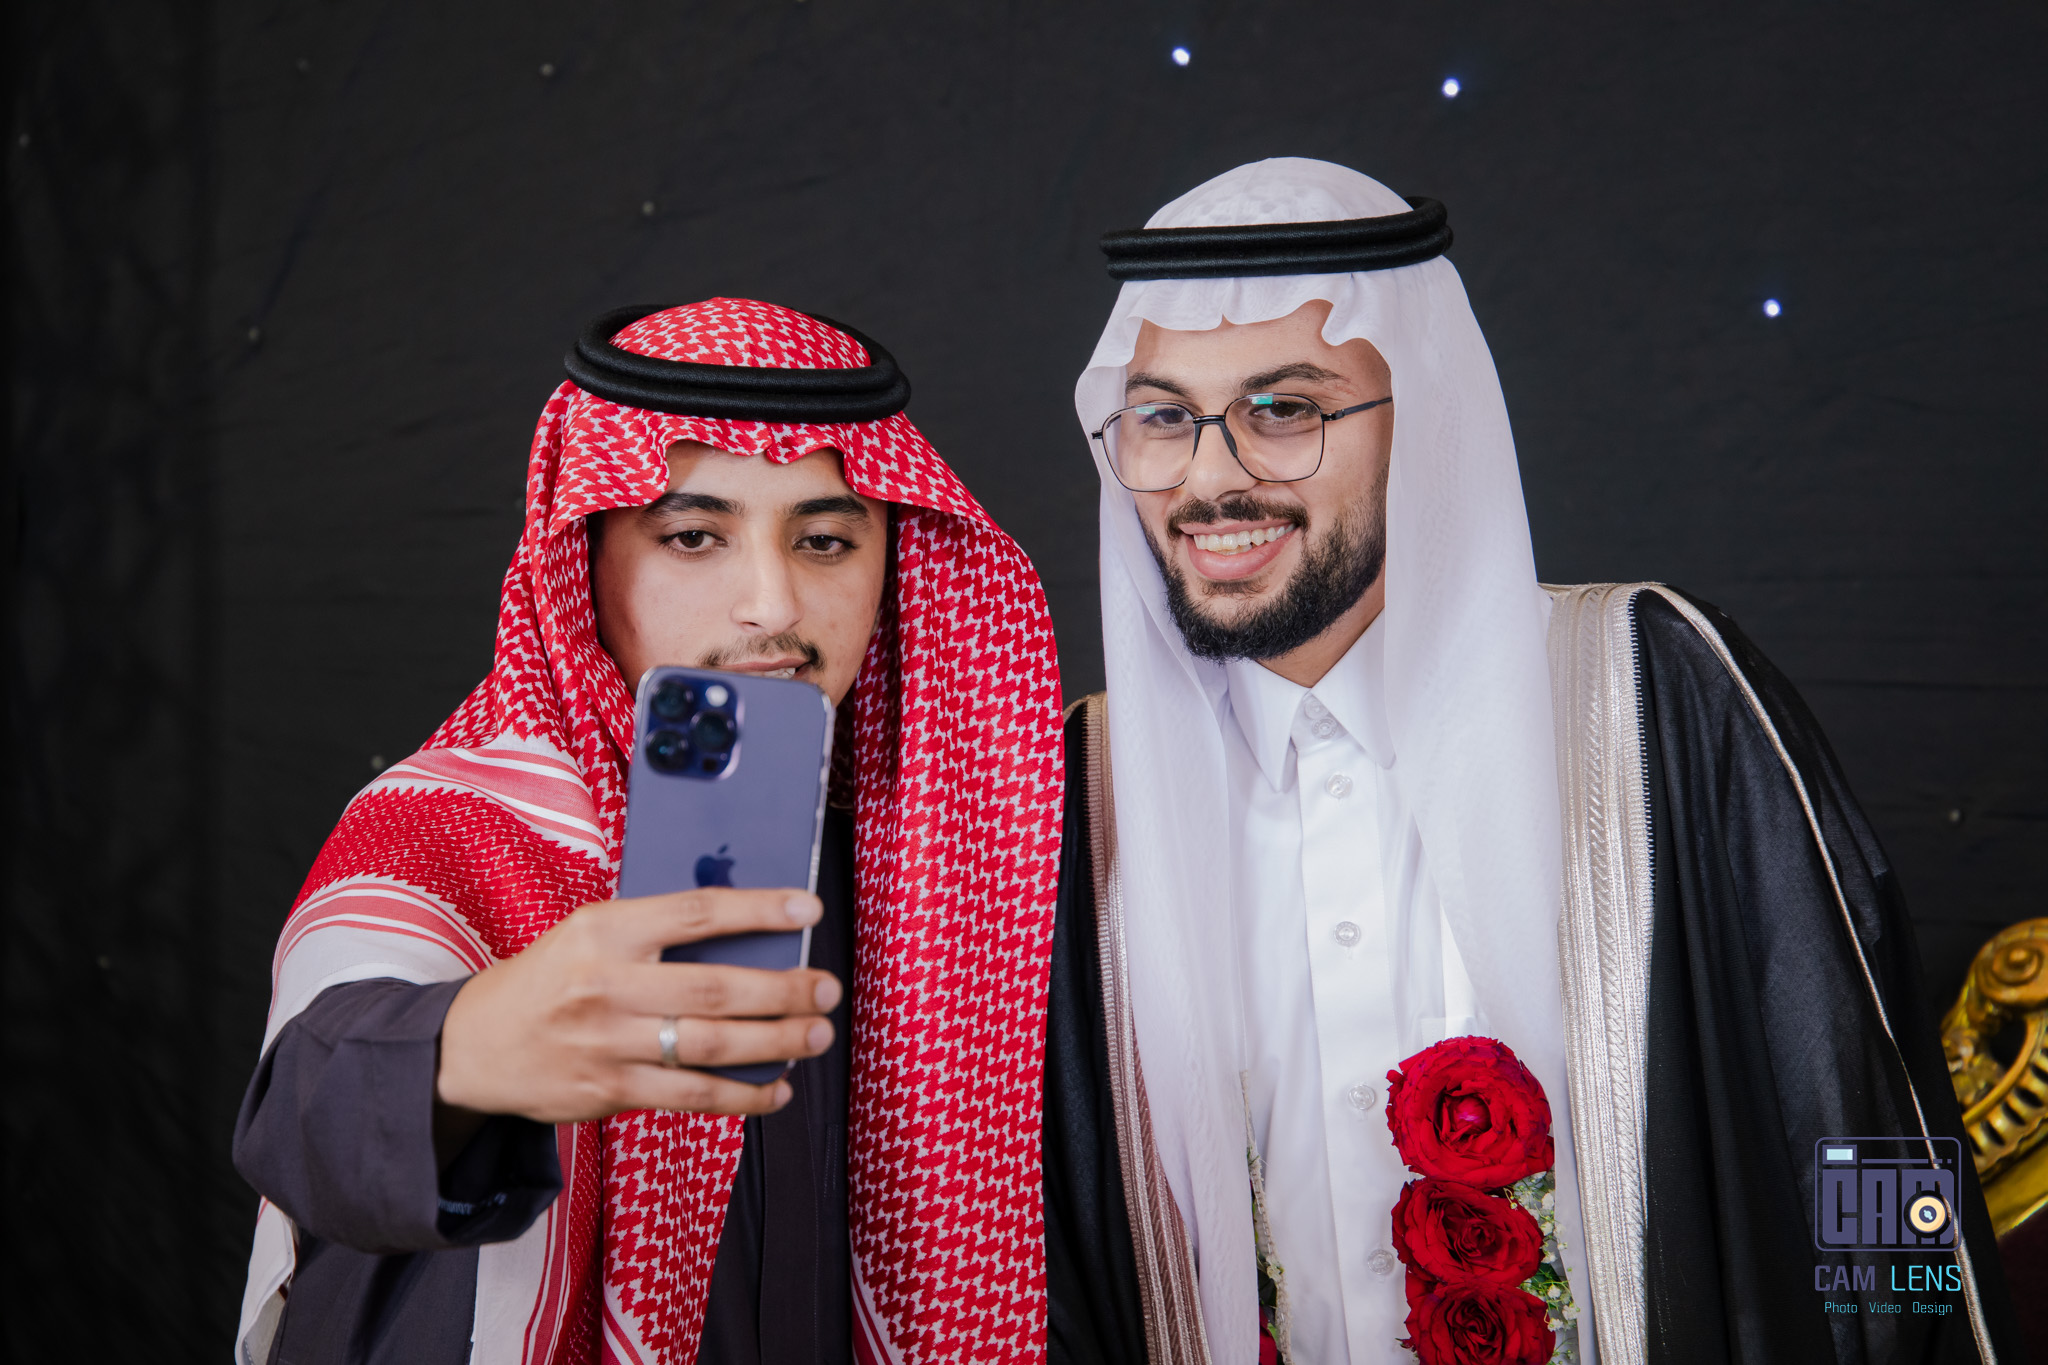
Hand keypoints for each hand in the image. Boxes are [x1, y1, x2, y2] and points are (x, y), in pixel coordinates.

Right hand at [435, 887, 839, 1127]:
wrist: (474, 1045)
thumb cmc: (551, 978)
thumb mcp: (591, 932)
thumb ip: (658, 932)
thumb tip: (750, 936)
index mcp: (605, 929)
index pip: (697, 912)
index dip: (759, 909)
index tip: (809, 910)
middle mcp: (606, 984)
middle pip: (714, 987)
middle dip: (783, 990)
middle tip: (827, 989)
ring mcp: (607, 1043)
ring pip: (710, 1046)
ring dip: (775, 1043)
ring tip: (816, 1035)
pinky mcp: (608, 1092)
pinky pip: (691, 1097)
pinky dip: (743, 1096)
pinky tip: (777, 1088)